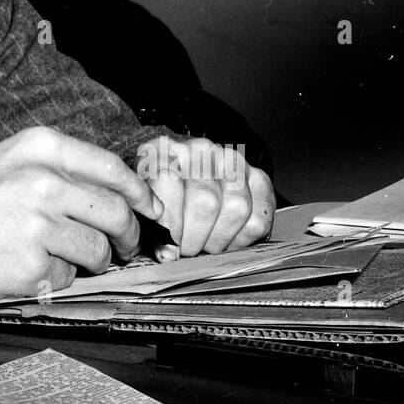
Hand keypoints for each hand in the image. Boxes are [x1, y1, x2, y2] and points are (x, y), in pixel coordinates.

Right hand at [0, 127, 163, 306]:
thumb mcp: (2, 162)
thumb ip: (53, 170)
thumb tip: (109, 194)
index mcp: (39, 146)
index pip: (113, 168)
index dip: (140, 194)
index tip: (150, 210)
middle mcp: (44, 180)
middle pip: (116, 213)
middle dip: (127, 236)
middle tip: (123, 248)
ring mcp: (38, 224)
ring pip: (97, 252)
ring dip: (87, 263)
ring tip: (53, 258)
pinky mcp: (28, 265)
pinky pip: (65, 281)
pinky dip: (52, 282)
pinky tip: (20, 269)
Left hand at [135, 135, 273, 259]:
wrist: (185, 180)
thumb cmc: (160, 199)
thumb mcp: (145, 208)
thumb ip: (151, 231)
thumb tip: (168, 255)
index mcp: (163, 150)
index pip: (168, 180)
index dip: (170, 223)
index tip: (169, 246)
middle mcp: (200, 149)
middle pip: (206, 200)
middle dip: (196, 237)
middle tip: (188, 248)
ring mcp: (232, 160)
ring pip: (237, 208)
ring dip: (219, 239)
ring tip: (204, 244)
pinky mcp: (258, 179)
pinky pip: (258, 218)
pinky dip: (241, 240)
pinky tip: (225, 239)